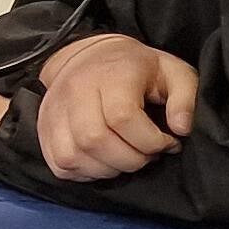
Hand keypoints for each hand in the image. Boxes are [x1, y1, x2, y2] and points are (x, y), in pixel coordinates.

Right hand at [34, 33, 198, 182]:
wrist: (88, 57)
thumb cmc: (136, 69)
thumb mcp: (174, 73)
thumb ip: (185, 99)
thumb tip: (180, 130)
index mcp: (111, 74)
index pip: (122, 117)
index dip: (150, 141)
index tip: (167, 143)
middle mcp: (76, 90)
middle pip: (94, 139)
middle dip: (129, 159)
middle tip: (146, 155)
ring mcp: (54, 110)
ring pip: (73, 156)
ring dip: (106, 169)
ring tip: (125, 159)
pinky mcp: (44, 128)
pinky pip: (59, 164)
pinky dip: (84, 172)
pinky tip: (103, 162)